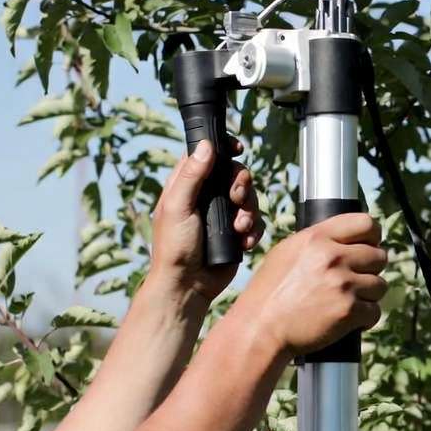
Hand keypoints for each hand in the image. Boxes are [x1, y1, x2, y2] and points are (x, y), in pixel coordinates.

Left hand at [149, 139, 264, 303]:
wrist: (189, 284)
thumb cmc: (175, 247)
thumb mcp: (178, 206)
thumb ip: (191, 176)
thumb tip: (206, 145)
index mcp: (187, 185)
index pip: (207, 155)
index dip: (223, 148)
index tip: (237, 148)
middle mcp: (207, 196)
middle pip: (235, 174)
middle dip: (241, 185)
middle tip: (236, 198)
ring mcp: (223, 214)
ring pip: (249, 197)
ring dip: (249, 211)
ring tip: (239, 228)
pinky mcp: (236, 232)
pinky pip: (256, 222)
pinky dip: (254, 230)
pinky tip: (244, 242)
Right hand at [232, 213, 388, 358]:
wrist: (260, 329)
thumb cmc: (269, 294)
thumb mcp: (286, 253)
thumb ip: (317, 242)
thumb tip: (346, 239)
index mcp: (317, 238)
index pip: (366, 224)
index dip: (374, 237)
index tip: (371, 247)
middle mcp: (333, 257)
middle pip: (379, 256)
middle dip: (371, 270)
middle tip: (356, 281)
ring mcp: (343, 284)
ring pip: (380, 285)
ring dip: (369, 296)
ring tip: (349, 301)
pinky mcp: (349, 310)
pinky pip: (375, 311)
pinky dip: (365, 319)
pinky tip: (350, 320)